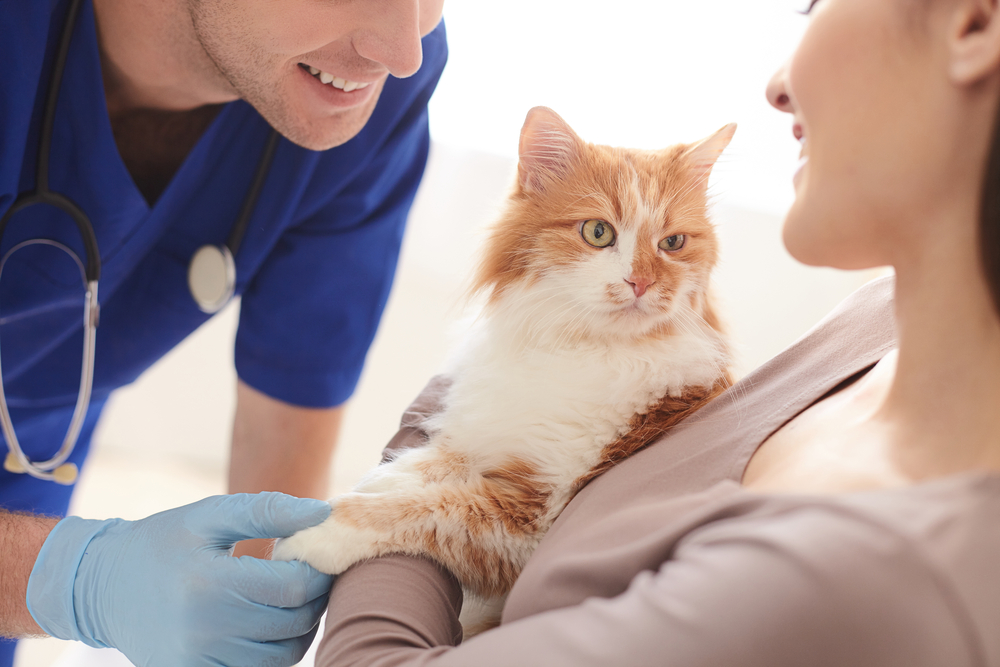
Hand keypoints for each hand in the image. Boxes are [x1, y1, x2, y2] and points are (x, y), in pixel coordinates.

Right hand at [27, 493, 333, 666]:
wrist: (103, 586)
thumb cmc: (165, 542)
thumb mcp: (210, 514)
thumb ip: (268, 511)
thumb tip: (322, 515)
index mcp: (208, 582)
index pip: (293, 587)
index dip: (317, 571)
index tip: (314, 557)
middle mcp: (203, 629)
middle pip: (293, 623)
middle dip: (314, 598)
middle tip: (307, 577)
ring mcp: (196, 661)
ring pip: (283, 656)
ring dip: (300, 628)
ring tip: (288, 599)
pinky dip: (274, 652)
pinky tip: (265, 623)